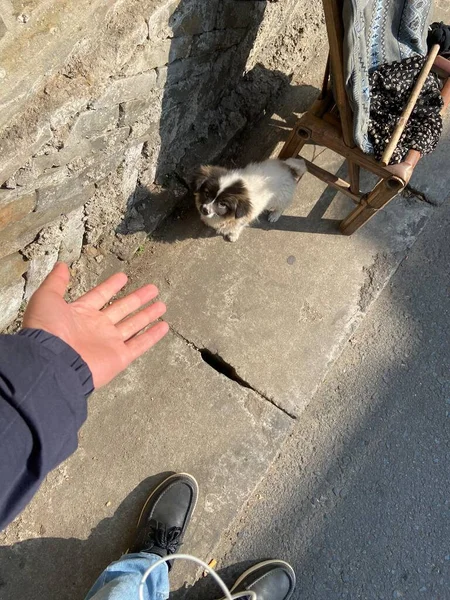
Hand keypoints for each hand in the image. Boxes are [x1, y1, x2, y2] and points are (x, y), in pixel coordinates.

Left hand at [23, 263, 168, 388]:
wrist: (52, 362)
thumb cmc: (47, 330)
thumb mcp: (47, 298)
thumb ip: (56, 282)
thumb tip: (62, 265)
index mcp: (80, 313)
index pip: (100, 296)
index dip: (111, 286)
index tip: (124, 277)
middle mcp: (96, 327)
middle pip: (122, 309)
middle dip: (137, 299)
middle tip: (153, 288)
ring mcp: (109, 343)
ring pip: (133, 325)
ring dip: (147, 315)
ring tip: (162, 305)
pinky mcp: (119, 357)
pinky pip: (139, 345)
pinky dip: (152, 336)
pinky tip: (164, 326)